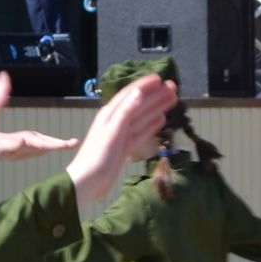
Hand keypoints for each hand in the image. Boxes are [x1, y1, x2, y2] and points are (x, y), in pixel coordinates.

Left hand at [0, 128, 79, 161]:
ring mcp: (34, 141)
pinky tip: (62, 146)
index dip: (58, 144)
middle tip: (76, 142)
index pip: (46, 143)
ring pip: (50, 142)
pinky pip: (47, 145)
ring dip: (62, 143)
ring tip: (74, 143)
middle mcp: (33, 138)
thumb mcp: (3, 148)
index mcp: (29, 139)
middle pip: (51, 141)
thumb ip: (13, 144)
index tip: (68, 144)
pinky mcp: (33, 145)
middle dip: (64, 143)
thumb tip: (23, 139)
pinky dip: (56, 145)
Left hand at [66, 75, 180, 205]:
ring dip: (156, 108)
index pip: (130, 94)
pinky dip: (151, 125)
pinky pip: (140, 132)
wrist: (88, 182)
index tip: (160, 78)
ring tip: (171, 100)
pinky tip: (160, 120)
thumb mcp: (112, 133)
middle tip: (173, 87)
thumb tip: (138, 94)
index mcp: (111, 114)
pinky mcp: (124, 148)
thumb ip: (125, 113)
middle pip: (139, 104)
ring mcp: (121, 135)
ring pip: (142, 117)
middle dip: (155, 95)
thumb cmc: (97, 158)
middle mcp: (116, 121)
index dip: (145, 86)